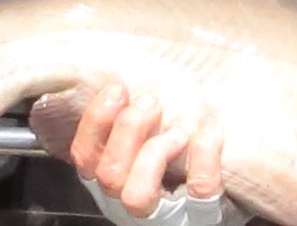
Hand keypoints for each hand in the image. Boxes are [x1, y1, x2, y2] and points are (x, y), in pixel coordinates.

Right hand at [71, 83, 225, 219]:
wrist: (212, 204)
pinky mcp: (199, 218)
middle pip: (108, 174)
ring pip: (136, 196)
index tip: (117, 89)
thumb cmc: (180, 164)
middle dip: (128, 129)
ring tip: (179, 130)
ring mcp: (161, 217)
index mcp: (112, 180)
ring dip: (155, 153)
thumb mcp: (148, 144)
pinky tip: (210, 131)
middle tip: (151, 102)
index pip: (84, 156)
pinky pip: (199, 191)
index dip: (95, 121)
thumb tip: (131, 84)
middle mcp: (126, 204)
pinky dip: (205, 156)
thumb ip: (134, 125)